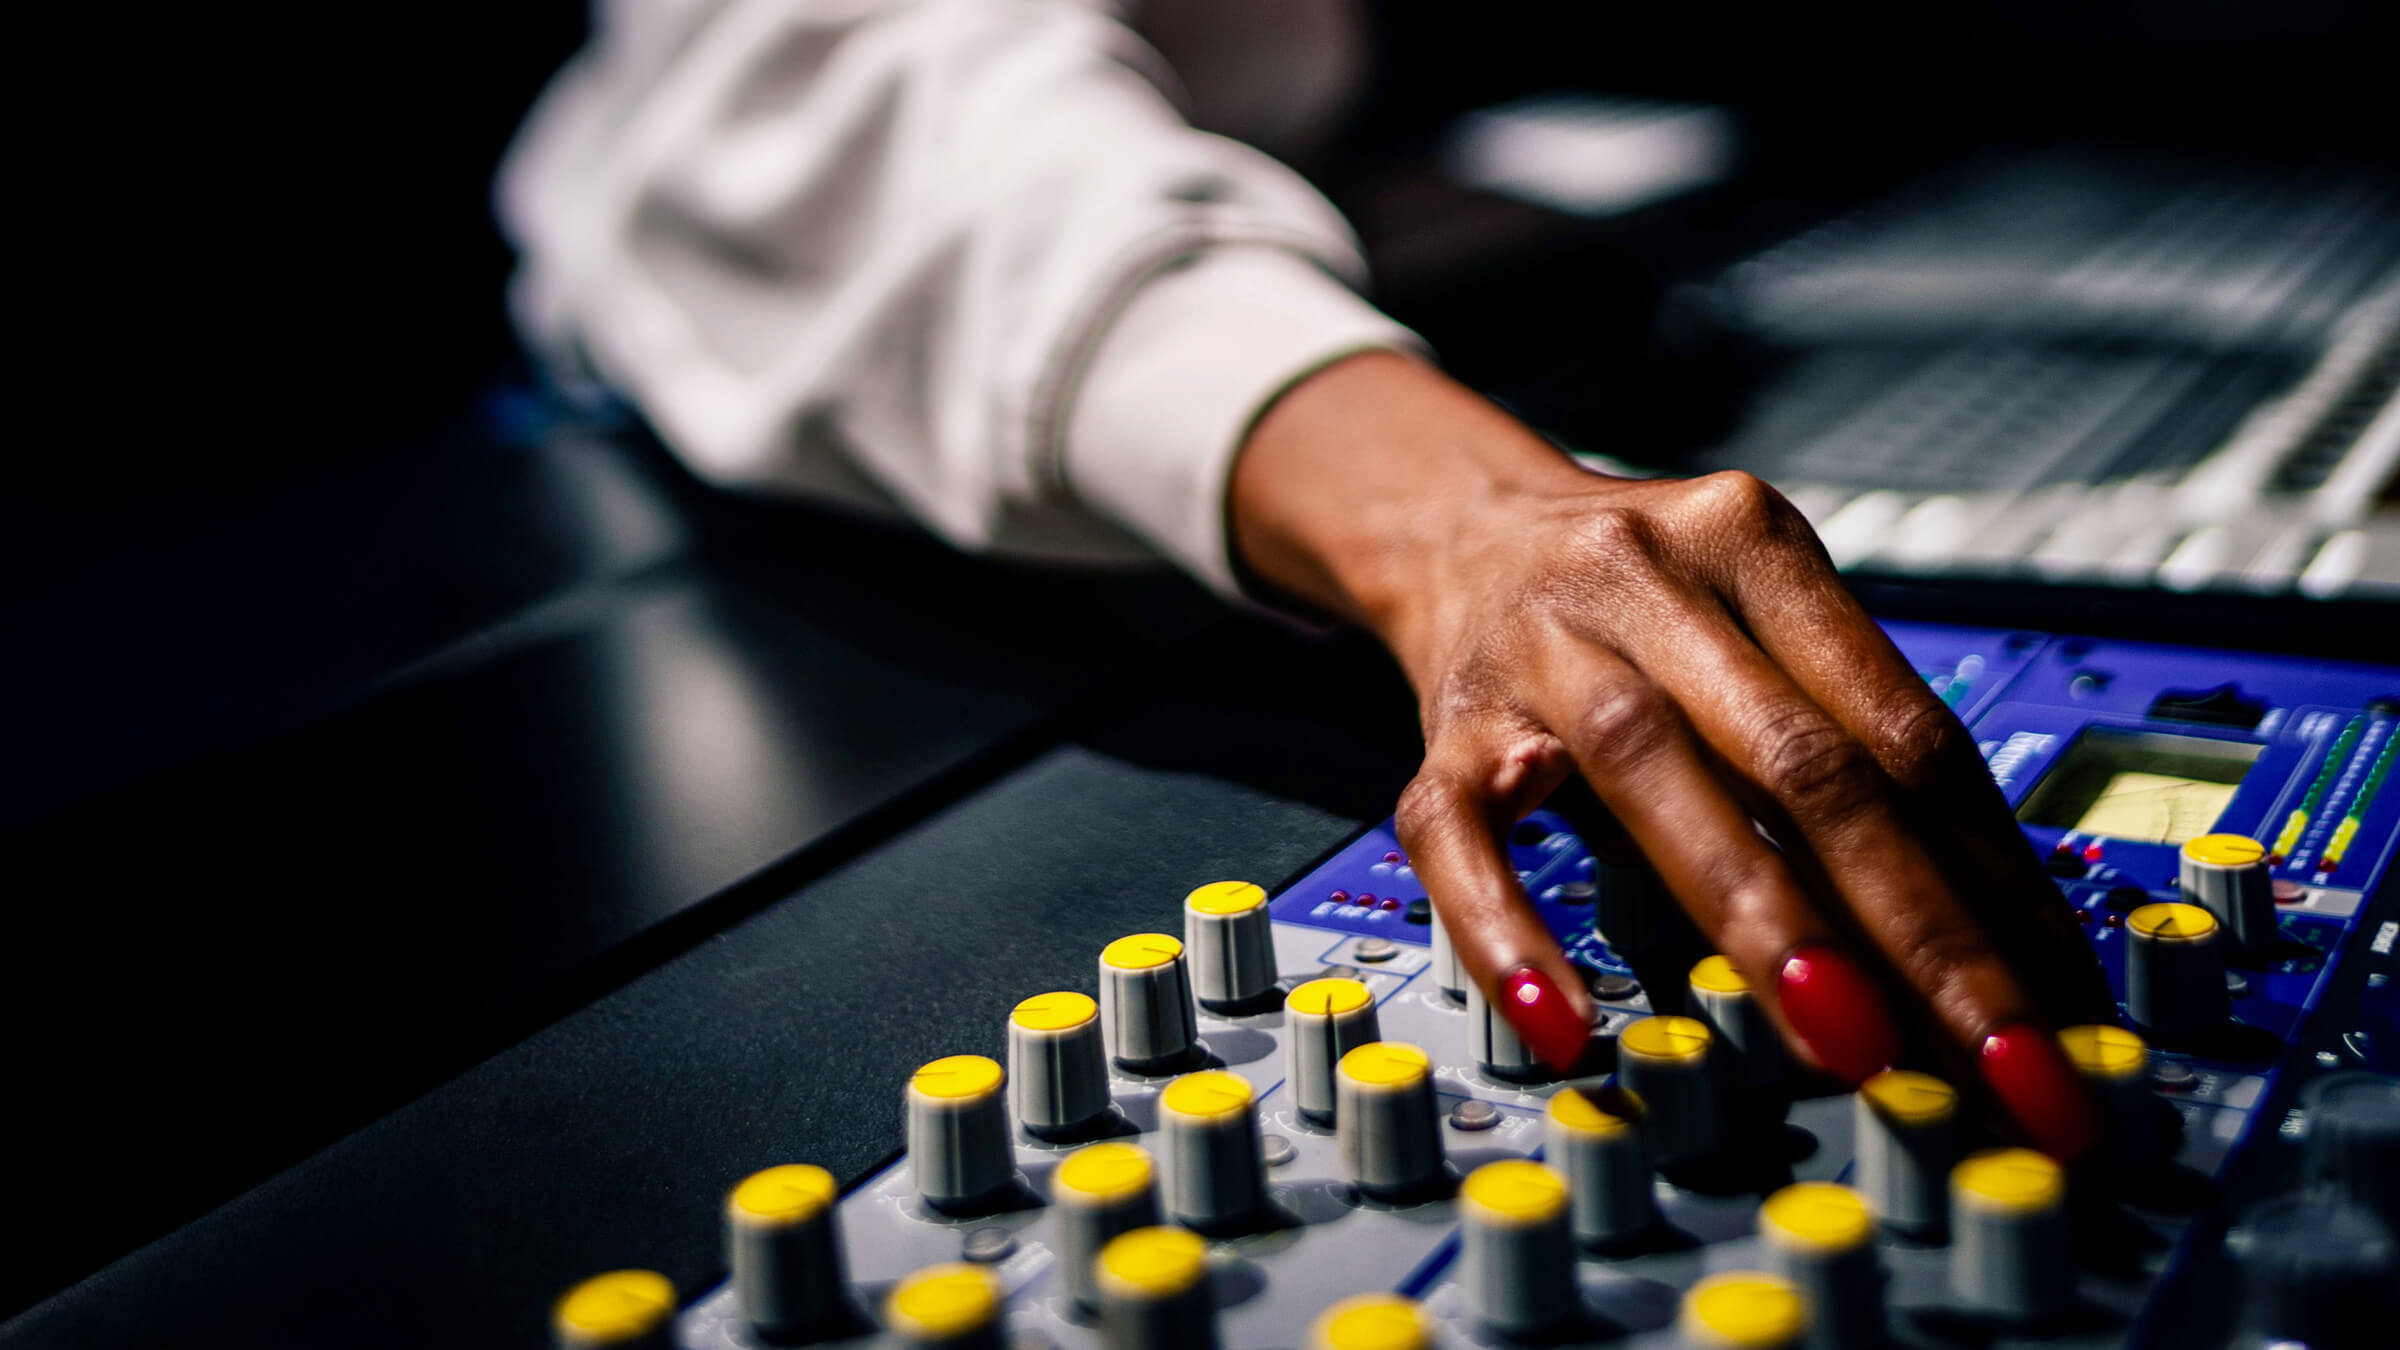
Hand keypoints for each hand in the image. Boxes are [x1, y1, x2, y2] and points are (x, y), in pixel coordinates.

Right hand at [1230, 351, 2115, 1157]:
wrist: (1461, 529)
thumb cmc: (1643, 606)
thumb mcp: (1756, 629)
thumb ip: (1848, 757)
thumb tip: (1989, 956)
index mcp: (1755, 544)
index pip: (1903, 729)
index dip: (1997, 878)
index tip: (2061, 1009)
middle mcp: (1646, 579)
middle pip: (1804, 758)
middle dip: (1920, 927)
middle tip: (2003, 1062)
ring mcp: (1538, 650)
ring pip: (1650, 774)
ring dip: (1761, 919)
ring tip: (1847, 1044)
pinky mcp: (1442, 729)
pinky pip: (1460, 835)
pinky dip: (1509, 931)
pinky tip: (1564, 1024)